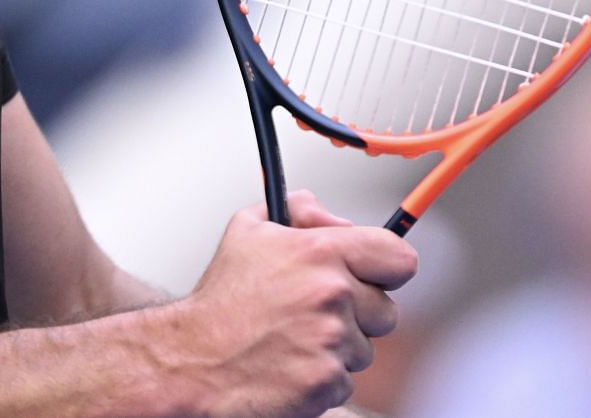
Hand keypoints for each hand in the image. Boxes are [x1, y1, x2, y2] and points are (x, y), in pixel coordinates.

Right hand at [159, 194, 416, 417]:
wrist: (192, 361)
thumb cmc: (221, 301)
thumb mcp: (249, 230)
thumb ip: (299, 209)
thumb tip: (337, 219)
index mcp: (320, 251)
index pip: (398, 257)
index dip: (387, 268)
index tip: (375, 276)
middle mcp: (332, 294)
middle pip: (386, 311)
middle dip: (358, 314)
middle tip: (317, 313)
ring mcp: (332, 341)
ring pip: (365, 349)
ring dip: (338, 348)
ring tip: (294, 340)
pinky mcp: (326, 382)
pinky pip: (346, 381)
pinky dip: (322, 378)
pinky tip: (289, 365)